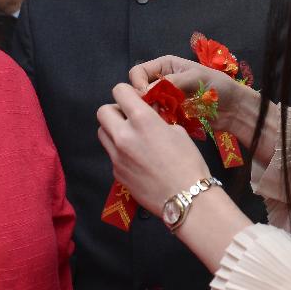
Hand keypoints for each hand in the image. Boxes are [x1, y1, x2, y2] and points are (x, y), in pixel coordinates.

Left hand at [98, 83, 211, 215]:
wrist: (186, 198)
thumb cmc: (188, 162)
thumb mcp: (177, 131)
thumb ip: (156, 120)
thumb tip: (149, 118)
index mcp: (141, 119)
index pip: (119, 91)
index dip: (127, 92)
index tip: (136, 99)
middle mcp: (124, 135)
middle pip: (102, 111)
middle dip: (115, 110)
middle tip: (129, 118)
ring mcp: (117, 156)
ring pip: (102, 133)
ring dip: (112, 130)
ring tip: (130, 137)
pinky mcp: (116, 173)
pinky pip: (111, 154)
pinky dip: (119, 151)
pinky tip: (136, 158)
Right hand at [129, 55, 263, 144]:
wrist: (234, 108)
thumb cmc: (218, 86)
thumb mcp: (195, 78)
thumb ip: (171, 82)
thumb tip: (146, 91)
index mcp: (165, 65)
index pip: (138, 72)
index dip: (138, 84)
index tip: (146, 97)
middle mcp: (162, 80)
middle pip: (139, 89)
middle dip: (144, 100)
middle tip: (154, 111)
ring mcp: (165, 98)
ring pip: (146, 105)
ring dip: (152, 112)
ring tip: (163, 118)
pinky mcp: (171, 113)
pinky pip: (157, 116)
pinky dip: (159, 120)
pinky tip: (168, 124)